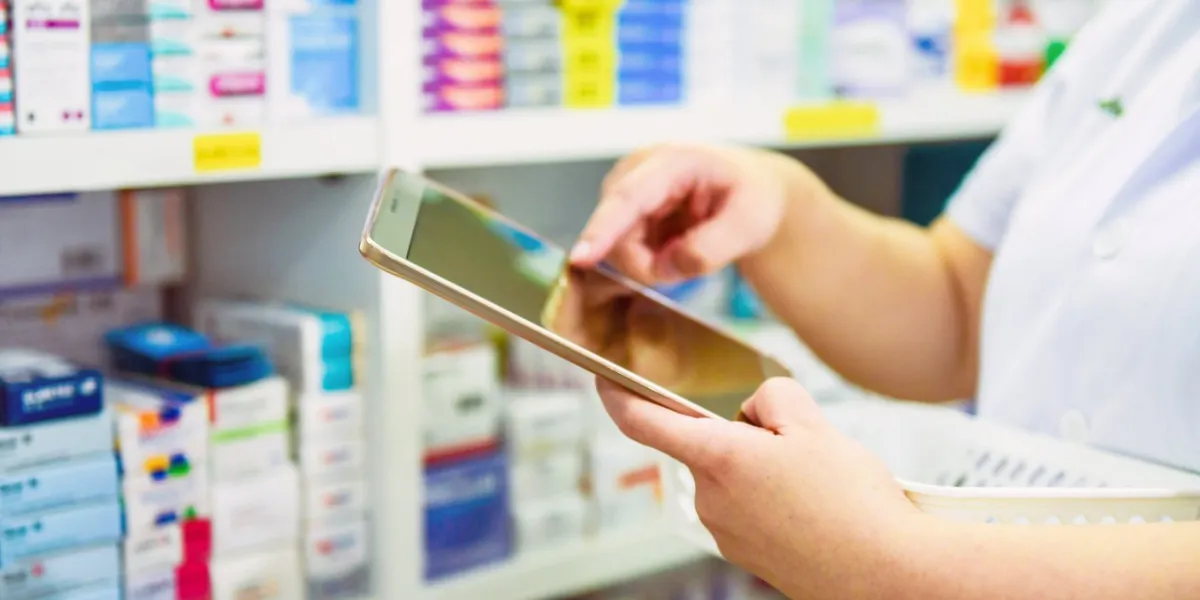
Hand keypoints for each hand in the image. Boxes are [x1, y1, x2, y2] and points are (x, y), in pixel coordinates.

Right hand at [570, 144, 808, 283]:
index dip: (603, 230)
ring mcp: (627, 186)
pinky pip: (622, 248)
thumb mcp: (750, 224)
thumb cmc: (752, 198)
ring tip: (690, 247)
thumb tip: (673, 265)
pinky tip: (675, 244)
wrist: (750, 190)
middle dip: (650, 263)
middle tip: (693, 264)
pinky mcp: (623, 207)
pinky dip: (649, 258)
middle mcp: (640, 168)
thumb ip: (714, 247)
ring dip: (651, 262)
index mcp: (674, 160)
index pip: (629, 197)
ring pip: (618, 245)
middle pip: (619, 232)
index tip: (581, 258)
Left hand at [596, 377, 924, 597]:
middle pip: (709, 442)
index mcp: (719, 459)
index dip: (616, 395)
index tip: (603, 379)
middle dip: (745, 431)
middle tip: (799, 442)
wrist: (887, 576)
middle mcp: (710, 499)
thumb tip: (755, 414)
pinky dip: (772, 498)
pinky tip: (813, 509)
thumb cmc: (852, 504)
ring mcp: (726, 532)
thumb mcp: (815, 424)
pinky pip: (748, 506)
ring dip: (762, 466)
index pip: (642, 421)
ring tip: (815, 485)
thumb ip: (772, 397)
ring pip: (731, 475)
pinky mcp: (745, 554)